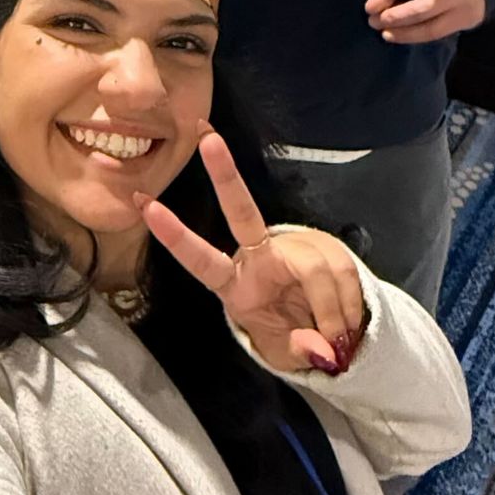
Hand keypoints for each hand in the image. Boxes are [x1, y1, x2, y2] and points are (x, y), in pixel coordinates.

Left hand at [138, 129, 365, 374]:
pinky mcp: (326, 247)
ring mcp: (293, 246)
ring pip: (313, 267)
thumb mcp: (286, 354)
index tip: (145, 206)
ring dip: (332, 309)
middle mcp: (258, 256)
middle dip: (224, 174)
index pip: (201, 259)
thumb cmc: (291, 339)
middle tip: (207, 139)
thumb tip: (319, 348)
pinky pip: (342, 273)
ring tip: (339, 337)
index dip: (175, 236)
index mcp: (234, 284)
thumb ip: (297, 350)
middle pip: (241, 212)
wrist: (330, 335)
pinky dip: (350, 305)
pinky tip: (349, 323)